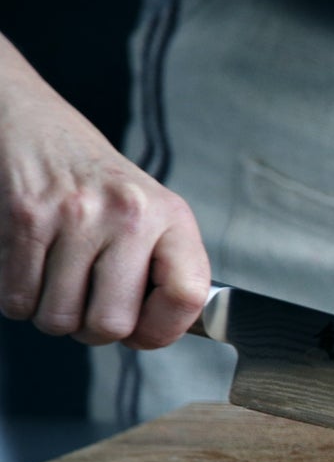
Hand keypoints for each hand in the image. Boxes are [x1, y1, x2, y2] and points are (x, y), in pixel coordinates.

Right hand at [0, 40, 209, 348]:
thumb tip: (156, 335)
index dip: (164, 330)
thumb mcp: (152, 215)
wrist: (36, 126)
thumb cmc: (97, 184)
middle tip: (89, 306)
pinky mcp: (25, 216)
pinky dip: (19, 298)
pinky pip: (17, 299)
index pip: (188, 296)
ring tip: (60, 282)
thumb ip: (164, 270)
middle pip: (112, 324)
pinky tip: (32, 270)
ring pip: (58, 319)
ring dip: (53, 315)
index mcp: (171, 217)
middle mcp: (129, 214)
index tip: (144, 330)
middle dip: (93, 330)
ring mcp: (76, 215)